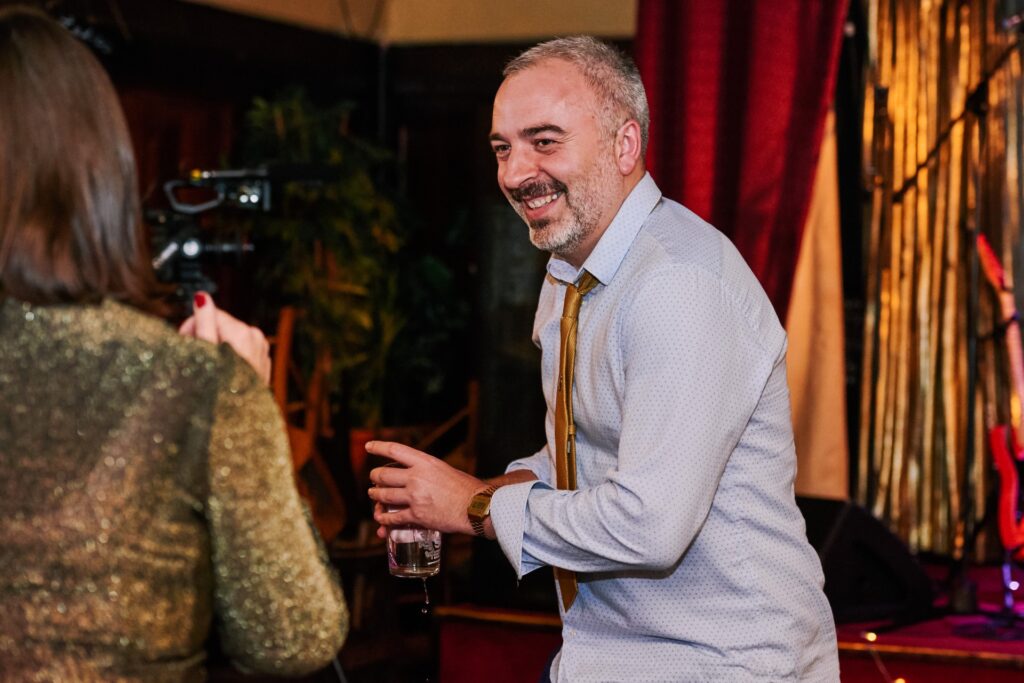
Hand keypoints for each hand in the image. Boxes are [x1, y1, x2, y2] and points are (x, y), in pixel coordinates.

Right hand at [178, 291, 270, 384]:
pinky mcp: (263, 360)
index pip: (210, 312)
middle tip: (192, 356)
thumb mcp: (205, 353)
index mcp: (243, 332)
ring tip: (207, 367)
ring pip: (230, 336)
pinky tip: (221, 372)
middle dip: (204, 335)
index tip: (184, 341)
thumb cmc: (217, 388)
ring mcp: (262, 349)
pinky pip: (240, 349)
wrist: (236, 421)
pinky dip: (228, 355)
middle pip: (221, 323)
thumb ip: (203, 322)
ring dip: (215, 345)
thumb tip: (201, 295)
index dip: (192, 324)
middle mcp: (256, 337)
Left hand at [366, 441, 487, 536]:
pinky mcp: (417, 516)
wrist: (476, 507)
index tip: (368, 446)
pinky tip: (382, 520)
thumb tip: (413, 474)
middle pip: (383, 475)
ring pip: (384, 496)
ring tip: (373, 496)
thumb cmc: (465, 488)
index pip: (395, 450)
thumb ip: (426, 471)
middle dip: (375, 477)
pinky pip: (393, 518)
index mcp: (425, 462)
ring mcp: (415, 497)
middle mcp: (416, 477)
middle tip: (373, 479)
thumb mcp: (443, 469)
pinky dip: (385, 520)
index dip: (378, 447)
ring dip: (375, 497)